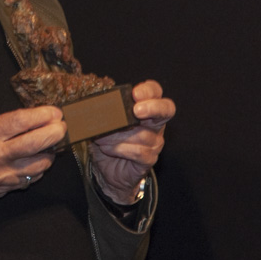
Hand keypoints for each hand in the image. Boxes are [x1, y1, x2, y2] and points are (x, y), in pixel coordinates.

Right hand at [0, 106, 66, 231]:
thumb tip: (26, 121)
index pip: (21, 121)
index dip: (42, 114)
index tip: (54, 111)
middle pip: (38, 142)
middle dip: (56, 131)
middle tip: (61, 125)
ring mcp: (4, 175)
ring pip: (42, 162)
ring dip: (50, 151)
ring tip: (48, 143)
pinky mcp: (8, 188)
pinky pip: (33, 176)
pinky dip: (39, 167)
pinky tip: (35, 159)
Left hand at [89, 80, 174, 204]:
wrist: (106, 168)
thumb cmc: (107, 139)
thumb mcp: (103, 121)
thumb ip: (104, 110)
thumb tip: (94, 103)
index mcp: (145, 107)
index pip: (155, 92)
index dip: (148, 90)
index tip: (135, 93)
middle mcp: (154, 123)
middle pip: (166, 109)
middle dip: (153, 107)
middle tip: (136, 110)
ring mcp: (155, 142)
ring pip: (143, 134)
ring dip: (118, 135)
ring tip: (101, 137)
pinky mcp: (149, 159)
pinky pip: (139, 151)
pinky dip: (120, 148)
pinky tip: (107, 148)